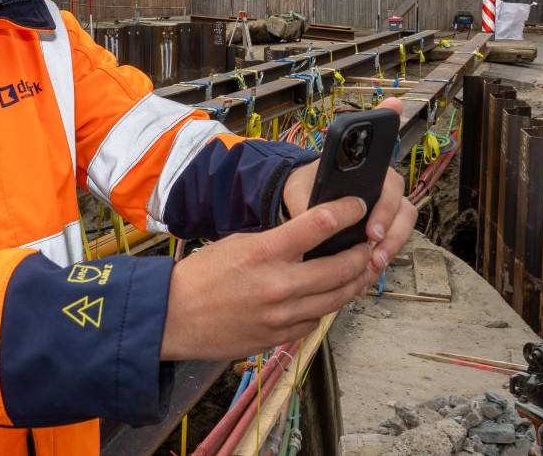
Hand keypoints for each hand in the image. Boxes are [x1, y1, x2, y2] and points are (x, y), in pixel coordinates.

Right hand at [160, 196, 377, 360]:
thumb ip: (277, 241)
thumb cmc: (202, 276)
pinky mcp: (279, 337)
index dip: (348, 211)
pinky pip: (315, 320)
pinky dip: (325, 306)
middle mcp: (279, 284)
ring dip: (354, 282)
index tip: (359, 206)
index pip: (321, 224)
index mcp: (266, 252)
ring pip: (336, 298)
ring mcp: (281, 315)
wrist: (174, 316)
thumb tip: (310, 238)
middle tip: (368, 244)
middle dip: (362, 254)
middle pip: (341, 268)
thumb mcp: (239, 243)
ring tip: (360, 271)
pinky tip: (326, 297)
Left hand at [281, 97, 417, 274]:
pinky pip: (394, 243)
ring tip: (375, 265)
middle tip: (375, 253)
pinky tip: (371, 269)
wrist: (305, 196)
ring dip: (392, 248)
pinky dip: (385, 255)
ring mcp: (387, 211)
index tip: (372, 231)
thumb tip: (305, 221)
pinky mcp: (383, 230)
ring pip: (403, 228)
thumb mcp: (300, 188)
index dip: (387, 209)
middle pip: (404, 210)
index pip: (391, 185)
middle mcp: (384, 190)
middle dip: (393, 235)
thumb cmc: (307, 187)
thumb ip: (302, 201)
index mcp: (370, 173)